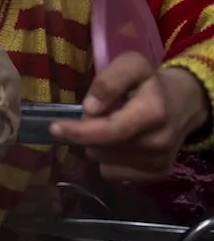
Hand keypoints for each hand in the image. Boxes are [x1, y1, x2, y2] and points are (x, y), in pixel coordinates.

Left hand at [52, 52, 210, 181]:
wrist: (185, 104)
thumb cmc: (150, 83)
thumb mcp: (132, 65)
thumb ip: (109, 80)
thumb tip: (89, 108)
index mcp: (152, 112)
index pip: (109, 130)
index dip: (79, 131)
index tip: (55, 127)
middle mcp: (157, 142)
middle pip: (99, 147)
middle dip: (88, 132)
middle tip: (99, 115)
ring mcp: (158, 162)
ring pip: (102, 161)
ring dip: (98, 145)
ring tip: (114, 127)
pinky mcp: (157, 174)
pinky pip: (112, 173)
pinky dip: (109, 160)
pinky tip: (122, 144)